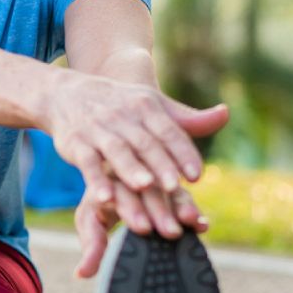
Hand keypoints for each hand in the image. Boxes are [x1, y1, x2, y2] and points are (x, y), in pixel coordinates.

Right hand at [45, 71, 227, 202]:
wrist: (67, 93)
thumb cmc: (120, 105)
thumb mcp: (152, 106)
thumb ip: (187, 120)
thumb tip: (225, 115)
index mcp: (146, 107)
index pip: (169, 131)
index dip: (183, 152)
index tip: (197, 175)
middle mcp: (123, 116)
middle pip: (145, 143)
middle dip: (160, 165)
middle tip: (175, 188)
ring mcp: (98, 130)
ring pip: (117, 151)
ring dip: (130, 169)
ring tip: (145, 187)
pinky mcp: (76, 144)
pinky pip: (87, 163)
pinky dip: (96, 180)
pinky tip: (104, 198)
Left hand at [73, 181, 209, 277]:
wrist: (113, 178)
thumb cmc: (99, 208)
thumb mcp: (91, 223)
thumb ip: (91, 247)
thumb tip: (81, 274)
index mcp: (105, 183)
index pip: (118, 195)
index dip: (130, 211)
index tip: (142, 228)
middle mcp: (129, 176)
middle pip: (145, 191)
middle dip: (159, 212)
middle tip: (170, 233)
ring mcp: (151, 176)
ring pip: (167, 190)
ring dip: (180, 207)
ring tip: (190, 222)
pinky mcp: (170, 182)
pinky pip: (183, 193)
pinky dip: (192, 208)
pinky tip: (202, 224)